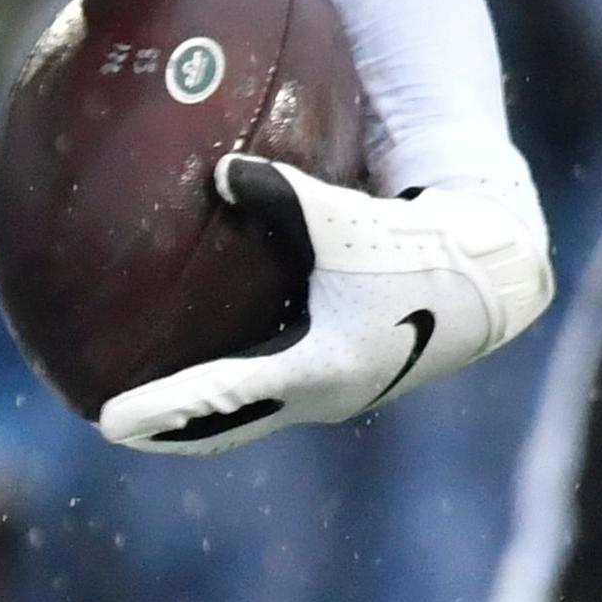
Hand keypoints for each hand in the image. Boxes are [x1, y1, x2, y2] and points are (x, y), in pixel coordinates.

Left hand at [97, 159, 551, 453]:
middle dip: (170, 431)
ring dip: (201, 422)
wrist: (491, 274)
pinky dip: (234, 398)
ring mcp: (337, 390)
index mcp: (318, 364)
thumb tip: (217, 170)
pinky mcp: (346, 376)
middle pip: (228, 424)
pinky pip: (273, 395)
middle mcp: (324, 391)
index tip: (109, 423)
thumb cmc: (419, 242)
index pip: (220, 397)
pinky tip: (207, 378)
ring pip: (252, 416)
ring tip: (148, 421)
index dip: (162, 410)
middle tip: (113, 429)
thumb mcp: (346, 218)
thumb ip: (279, 193)